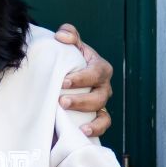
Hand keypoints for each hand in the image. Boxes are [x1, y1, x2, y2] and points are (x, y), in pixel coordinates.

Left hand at [54, 23, 112, 138]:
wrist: (68, 77)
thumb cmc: (71, 60)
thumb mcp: (71, 45)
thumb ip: (69, 34)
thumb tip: (61, 36)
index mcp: (100, 67)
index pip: (96, 72)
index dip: (81, 78)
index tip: (63, 82)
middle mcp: (104, 86)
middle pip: (99, 95)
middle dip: (81, 100)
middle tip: (62, 101)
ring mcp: (101, 102)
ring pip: (101, 112)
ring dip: (88, 117)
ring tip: (71, 120)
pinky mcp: (97, 116)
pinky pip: (102, 124)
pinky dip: (95, 129)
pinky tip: (82, 132)